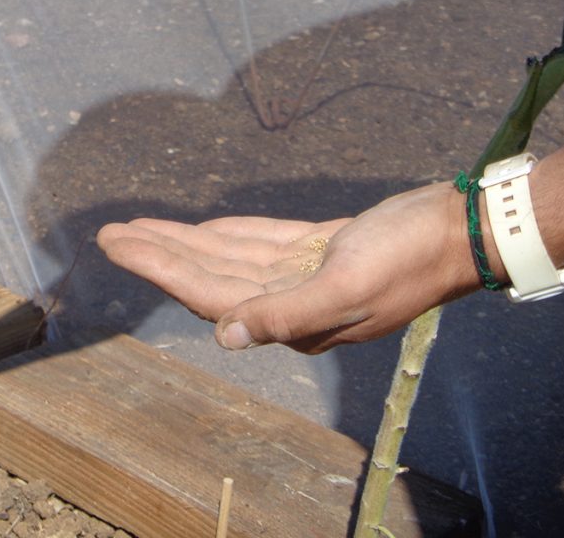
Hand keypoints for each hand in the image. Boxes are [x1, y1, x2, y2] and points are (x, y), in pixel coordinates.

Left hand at [97, 182, 483, 352]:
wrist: (456, 230)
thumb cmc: (408, 257)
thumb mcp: (348, 286)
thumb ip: (286, 314)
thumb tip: (227, 335)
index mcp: (291, 316)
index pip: (206, 292)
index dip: (158, 268)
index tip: (115, 245)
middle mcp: (286, 301)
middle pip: (204, 275)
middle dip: (155, 254)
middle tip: (107, 234)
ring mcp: (298, 275)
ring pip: (221, 257)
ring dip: (178, 242)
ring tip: (134, 228)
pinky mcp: (312, 250)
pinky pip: (251, 243)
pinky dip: (218, 235)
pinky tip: (192, 231)